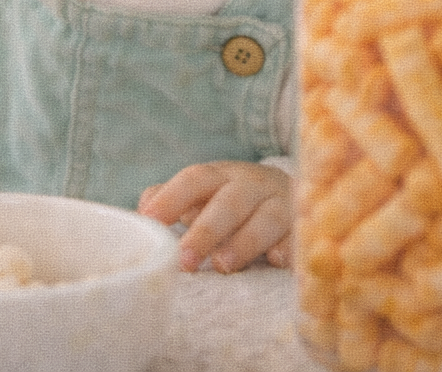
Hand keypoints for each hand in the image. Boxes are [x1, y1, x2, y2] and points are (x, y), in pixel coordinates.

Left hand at [138, 160, 293, 272]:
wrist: (288, 192)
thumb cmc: (230, 199)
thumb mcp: (202, 193)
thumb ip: (168, 199)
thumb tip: (137, 216)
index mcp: (220, 175)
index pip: (194, 179)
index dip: (171, 198)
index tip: (149, 220)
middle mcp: (251, 185)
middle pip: (229, 202)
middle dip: (206, 231)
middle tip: (184, 260)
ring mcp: (281, 205)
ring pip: (265, 219)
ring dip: (244, 242)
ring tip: (223, 266)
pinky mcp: (304, 228)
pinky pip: (300, 237)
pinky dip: (290, 248)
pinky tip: (277, 261)